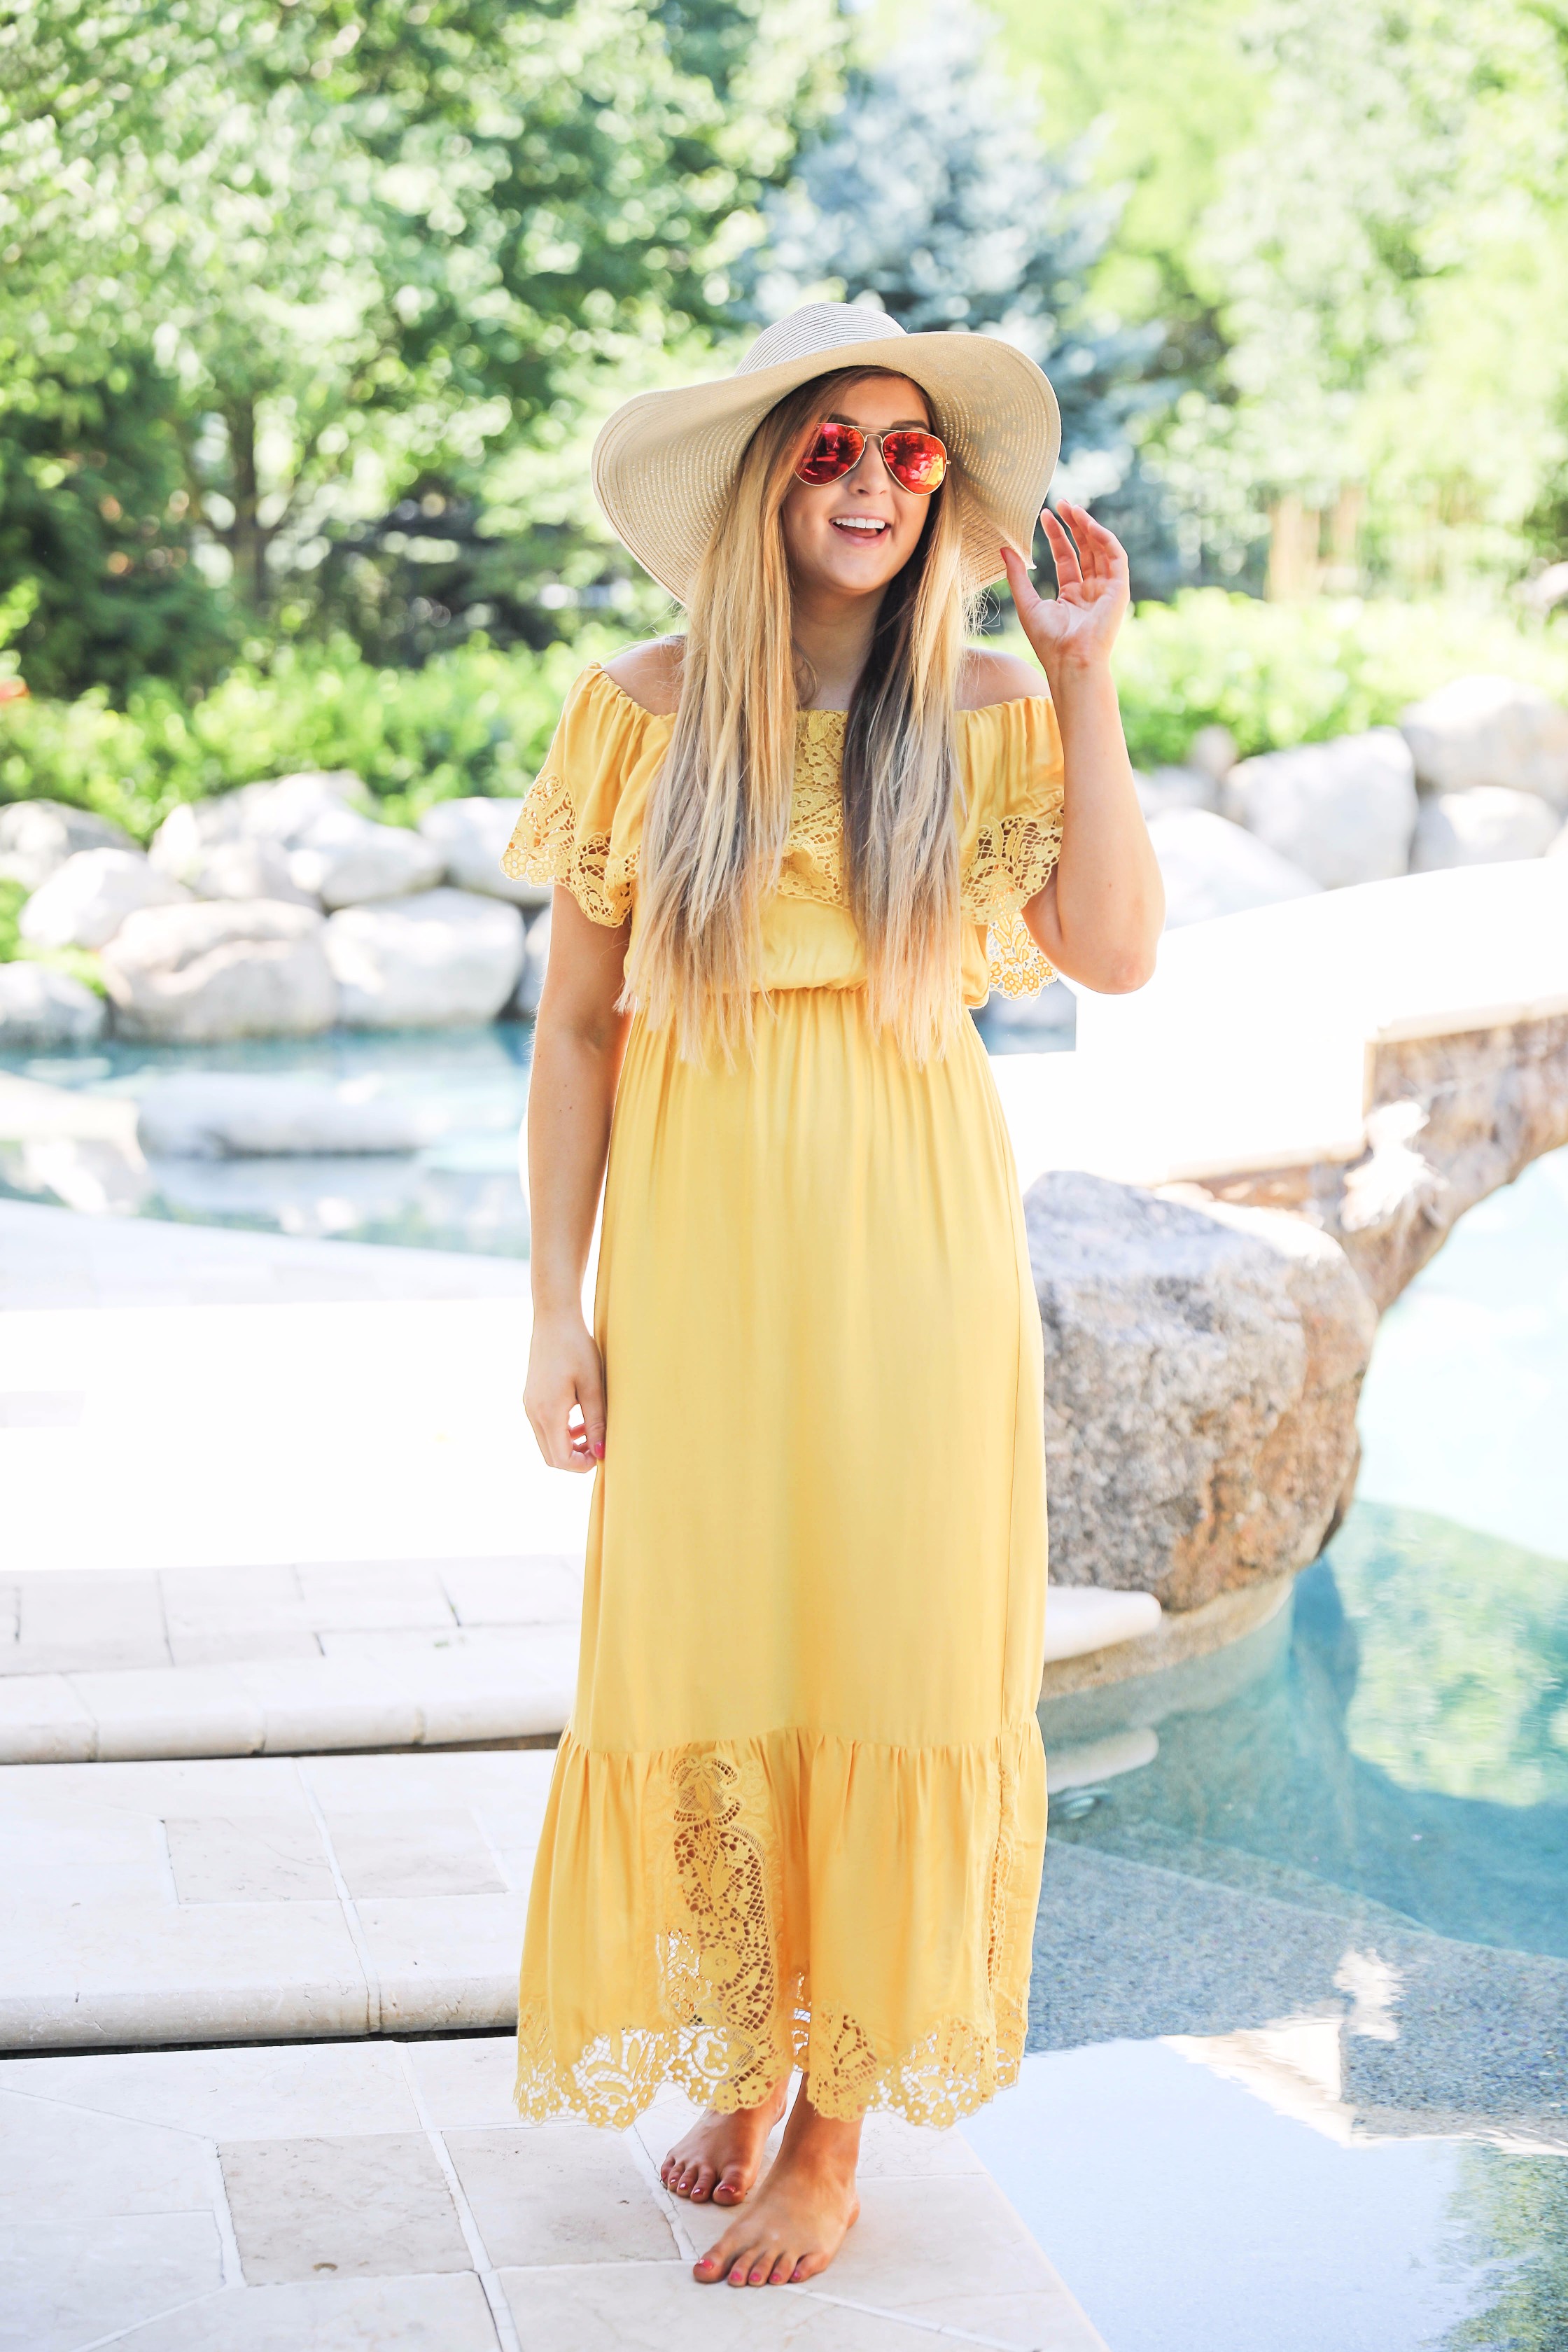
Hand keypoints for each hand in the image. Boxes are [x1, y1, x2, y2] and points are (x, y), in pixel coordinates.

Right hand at [524, 1306, 606, 1471]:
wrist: (555, 1319)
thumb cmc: (577, 1349)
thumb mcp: (592, 1386)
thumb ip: (596, 1422)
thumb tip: (601, 1452)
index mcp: (548, 1413)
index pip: (560, 1459)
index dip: (581, 1465)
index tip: (602, 1456)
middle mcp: (533, 1413)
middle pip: (551, 1456)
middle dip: (575, 1459)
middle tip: (599, 1448)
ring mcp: (529, 1404)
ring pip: (547, 1442)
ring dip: (569, 1445)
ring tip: (593, 1433)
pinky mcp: (531, 1397)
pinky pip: (544, 1426)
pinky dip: (561, 1431)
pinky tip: (580, 1420)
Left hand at [1001, 501, 1128, 677]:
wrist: (1071, 661)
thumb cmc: (1049, 641)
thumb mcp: (1027, 603)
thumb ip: (1017, 576)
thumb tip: (1004, 549)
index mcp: (1072, 597)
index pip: (1066, 558)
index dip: (1057, 536)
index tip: (1045, 516)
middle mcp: (1091, 592)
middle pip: (1085, 550)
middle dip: (1074, 525)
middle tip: (1061, 503)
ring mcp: (1106, 590)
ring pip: (1101, 550)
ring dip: (1089, 527)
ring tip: (1073, 508)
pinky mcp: (1120, 590)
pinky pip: (1116, 558)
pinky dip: (1106, 539)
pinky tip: (1090, 525)